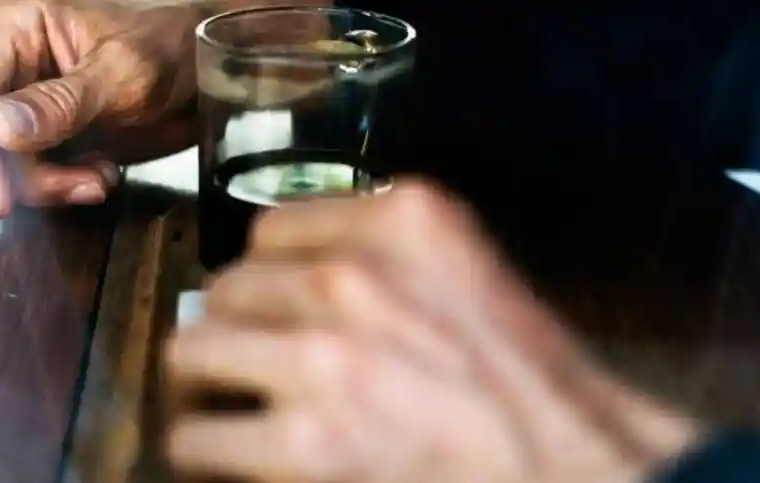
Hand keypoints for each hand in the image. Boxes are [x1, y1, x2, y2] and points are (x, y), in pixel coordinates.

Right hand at [0, 0, 202, 216]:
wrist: (209, 73)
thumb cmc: (171, 51)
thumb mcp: (121, 76)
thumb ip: (61, 104)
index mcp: (16, 27)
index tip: (0, 198)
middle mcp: (11, 62)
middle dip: (19, 173)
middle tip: (72, 191)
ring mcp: (29, 100)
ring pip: (5, 160)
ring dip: (47, 185)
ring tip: (100, 180)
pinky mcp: (50, 132)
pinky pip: (35, 171)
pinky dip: (64, 185)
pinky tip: (101, 177)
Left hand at [165, 180, 698, 481]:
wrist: (568, 471)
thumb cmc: (527, 388)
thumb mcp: (463, 275)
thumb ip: (382, 257)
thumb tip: (285, 279)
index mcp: (405, 218)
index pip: (270, 230)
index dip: (267, 279)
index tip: (272, 310)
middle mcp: (355, 274)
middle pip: (226, 287)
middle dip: (233, 330)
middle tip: (247, 367)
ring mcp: (323, 357)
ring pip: (190, 353)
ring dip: (207, 386)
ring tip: (231, 411)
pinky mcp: (301, 445)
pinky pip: (195, 436)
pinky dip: (207, 451)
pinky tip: (240, 458)